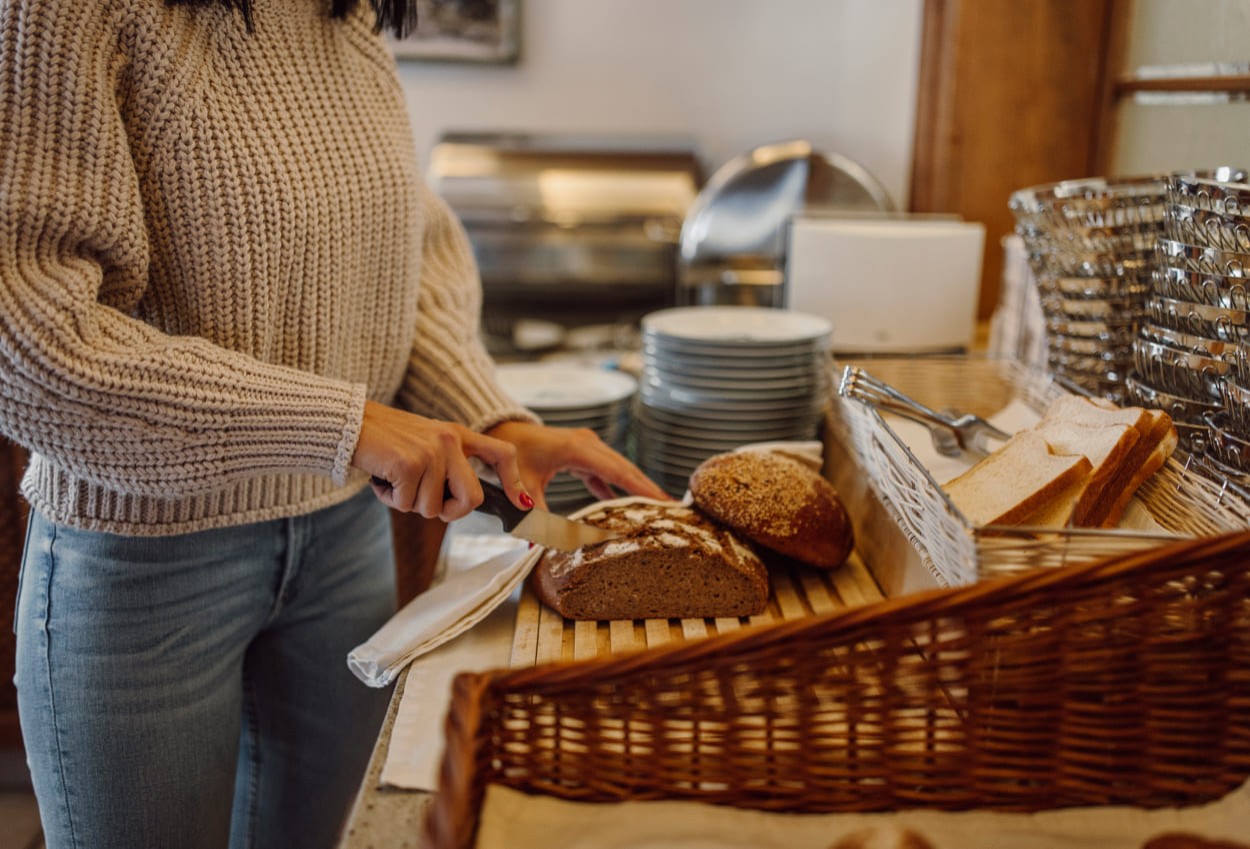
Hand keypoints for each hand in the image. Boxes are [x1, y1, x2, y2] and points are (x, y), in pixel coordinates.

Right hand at [351, 400, 533, 520]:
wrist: (348, 422)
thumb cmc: (383, 440)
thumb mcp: (424, 445)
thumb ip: (446, 467)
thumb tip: (460, 504)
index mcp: (457, 435)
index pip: (502, 453)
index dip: (514, 482)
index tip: (521, 504)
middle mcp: (450, 441)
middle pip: (471, 499)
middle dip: (449, 512)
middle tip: (425, 502)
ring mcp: (432, 452)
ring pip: (432, 508)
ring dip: (408, 502)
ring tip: (394, 479)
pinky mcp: (410, 463)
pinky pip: (407, 503)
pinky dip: (390, 498)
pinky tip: (382, 478)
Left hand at [483, 421, 670, 509]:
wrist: (502, 430)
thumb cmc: (512, 452)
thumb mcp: (524, 484)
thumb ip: (534, 514)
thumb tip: (538, 544)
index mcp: (577, 449)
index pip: (617, 471)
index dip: (640, 487)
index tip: (662, 501)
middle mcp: (587, 444)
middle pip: (625, 468)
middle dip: (647, 488)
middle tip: (672, 507)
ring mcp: (587, 446)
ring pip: (618, 468)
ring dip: (635, 486)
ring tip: (656, 506)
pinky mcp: (583, 453)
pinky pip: (606, 471)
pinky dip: (616, 486)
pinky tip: (624, 505)